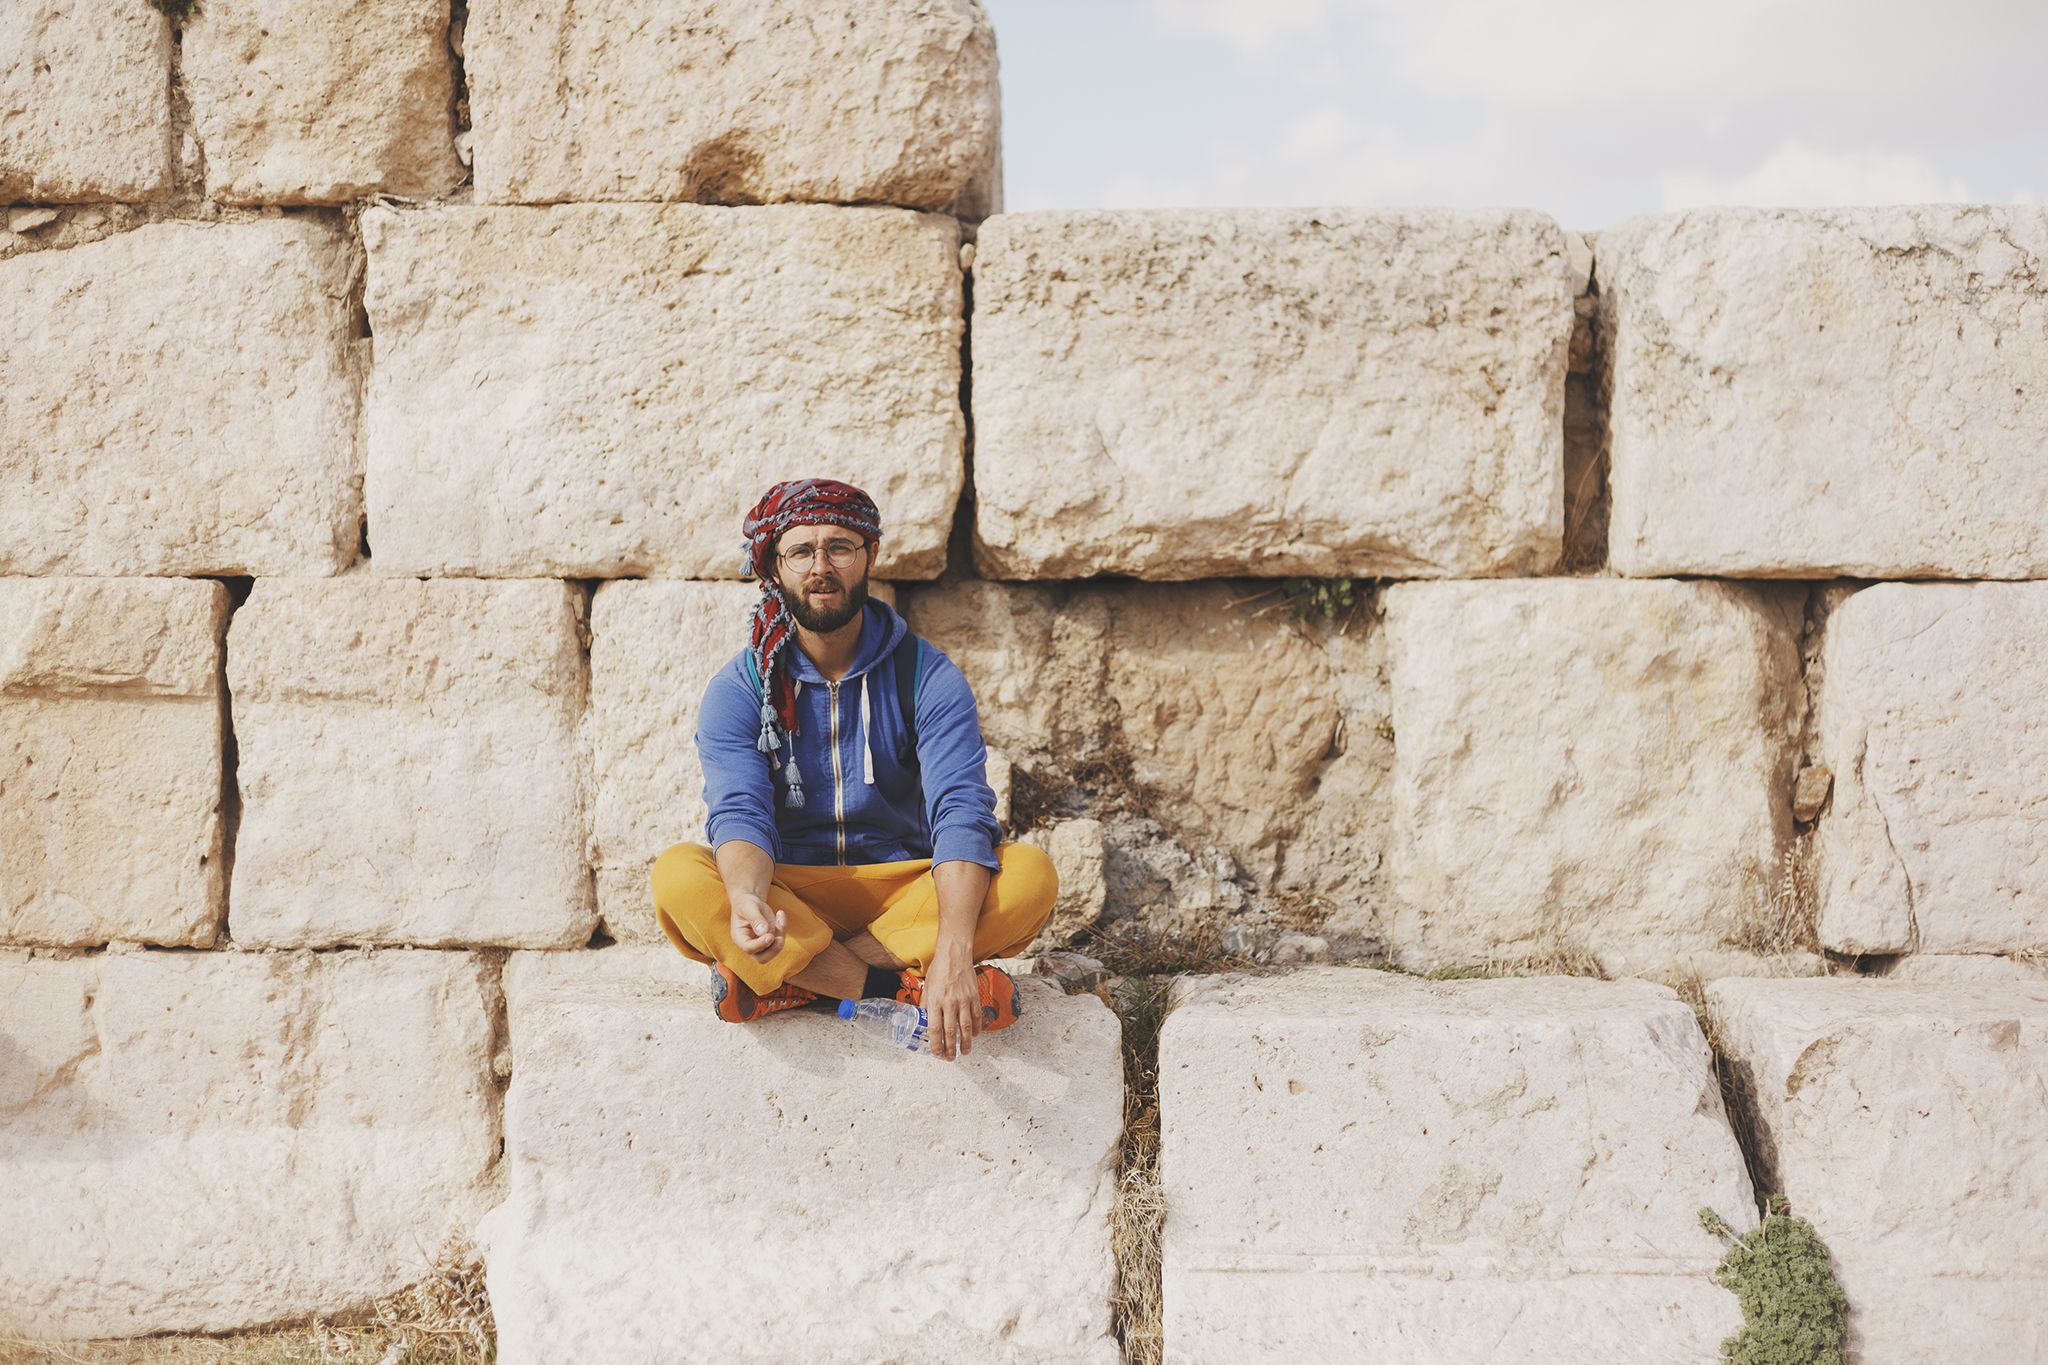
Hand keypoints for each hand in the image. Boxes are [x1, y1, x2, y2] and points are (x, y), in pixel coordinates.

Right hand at [728, 892, 783, 963]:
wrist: (750, 901)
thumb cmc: (745, 903)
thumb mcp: (748, 907)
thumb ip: (755, 919)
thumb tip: (763, 932)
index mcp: (739, 938)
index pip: (749, 949)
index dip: (760, 945)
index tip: (770, 936)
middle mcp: (750, 944)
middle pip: (762, 958)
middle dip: (773, 950)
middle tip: (780, 938)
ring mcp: (761, 943)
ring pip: (774, 949)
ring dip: (781, 935)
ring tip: (780, 917)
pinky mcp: (771, 938)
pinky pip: (780, 938)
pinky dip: (783, 928)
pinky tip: (780, 914)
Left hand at [922, 947, 981, 1061]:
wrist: (954, 954)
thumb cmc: (939, 970)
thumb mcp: (927, 987)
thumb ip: (926, 1005)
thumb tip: (924, 1020)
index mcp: (935, 1001)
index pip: (935, 1029)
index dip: (936, 1044)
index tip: (937, 1053)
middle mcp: (950, 1002)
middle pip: (950, 1031)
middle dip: (950, 1048)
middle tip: (951, 1058)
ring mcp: (964, 1000)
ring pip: (966, 1027)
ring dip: (965, 1042)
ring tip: (965, 1052)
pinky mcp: (974, 996)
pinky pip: (976, 1016)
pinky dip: (976, 1028)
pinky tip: (974, 1035)